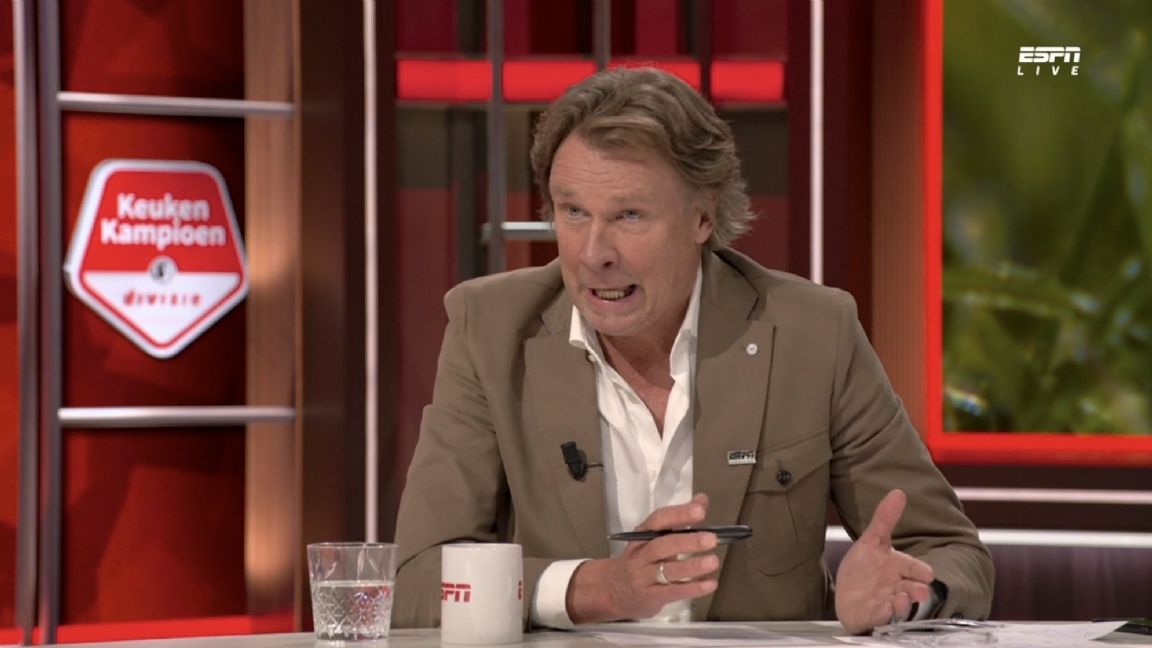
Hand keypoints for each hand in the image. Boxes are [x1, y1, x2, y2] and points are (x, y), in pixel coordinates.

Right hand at [566, 494, 719, 622]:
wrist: (611, 590)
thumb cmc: (639, 560)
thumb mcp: (654, 538)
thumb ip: (678, 520)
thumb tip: (702, 500)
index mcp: (642, 535)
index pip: (658, 520)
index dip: (679, 514)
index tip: (700, 510)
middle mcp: (641, 554)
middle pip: (662, 545)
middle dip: (687, 541)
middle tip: (711, 539)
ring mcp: (644, 577)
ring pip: (667, 570)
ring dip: (691, 566)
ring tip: (713, 561)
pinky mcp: (651, 597)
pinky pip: (672, 592)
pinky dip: (692, 588)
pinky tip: (710, 584)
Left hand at [835, 489, 934, 633]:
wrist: (849, 595)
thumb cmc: (866, 569)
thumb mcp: (872, 541)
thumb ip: (884, 519)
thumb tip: (898, 491)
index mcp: (898, 567)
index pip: (913, 567)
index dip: (919, 570)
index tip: (927, 573)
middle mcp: (896, 586)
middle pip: (910, 589)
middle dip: (917, 590)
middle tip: (922, 591)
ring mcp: (885, 602)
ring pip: (897, 605)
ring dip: (900, 604)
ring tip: (901, 599)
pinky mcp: (872, 616)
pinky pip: (879, 617)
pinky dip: (882, 614)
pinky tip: (883, 610)